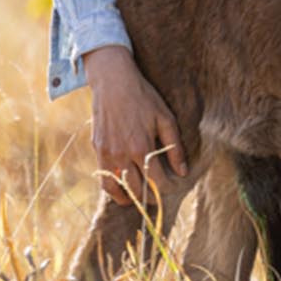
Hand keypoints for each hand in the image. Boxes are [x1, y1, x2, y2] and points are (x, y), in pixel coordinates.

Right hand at [84, 45, 188, 205]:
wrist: (113, 82)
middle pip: (137, 189)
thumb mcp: (165, 118)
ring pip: (117, 188)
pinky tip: (122, 188)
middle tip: (158, 197)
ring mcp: (107, 153)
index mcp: (142, 148)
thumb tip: (183, 172)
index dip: (166, 189)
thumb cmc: (143, 98)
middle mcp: (122, 155)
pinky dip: (113, 188)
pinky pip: (103, 177)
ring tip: (139, 198)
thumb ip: (175, 147)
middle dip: (149, 197)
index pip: (156, 181)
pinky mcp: (97, 149)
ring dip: (129, 197)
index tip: (173, 189)